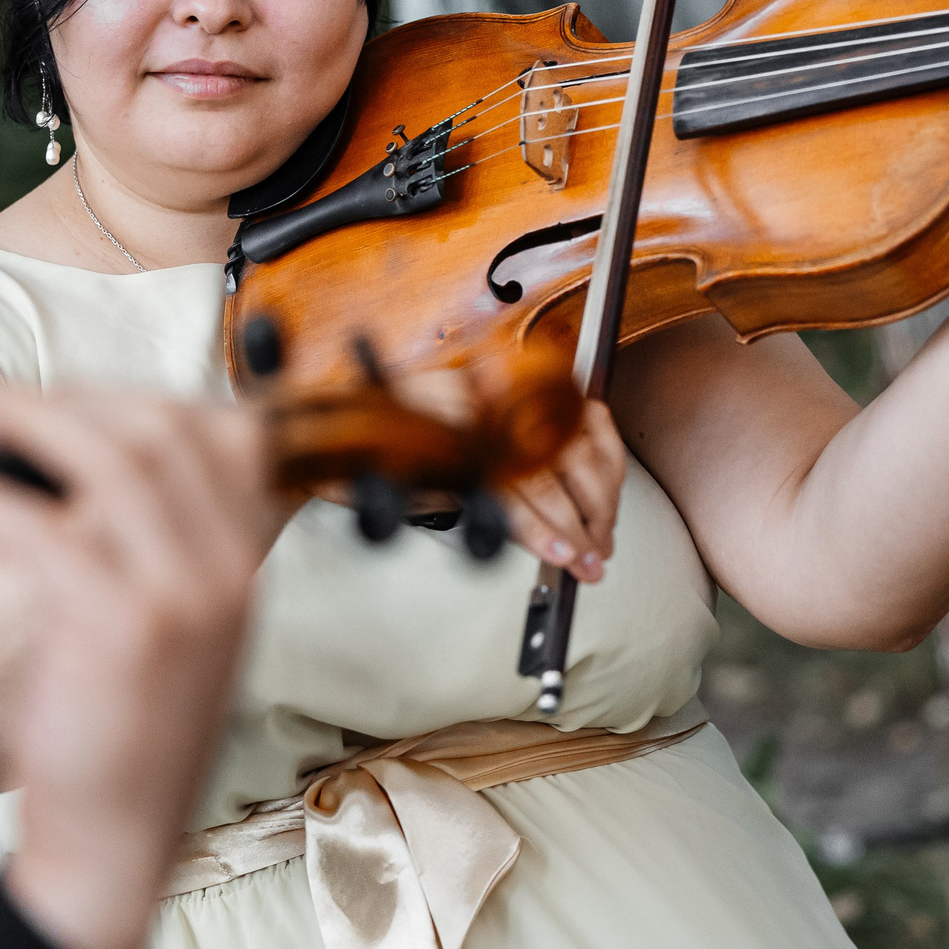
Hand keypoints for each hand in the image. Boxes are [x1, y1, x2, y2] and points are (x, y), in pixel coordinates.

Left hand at [0, 380, 275, 948]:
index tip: (70, 396)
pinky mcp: (119, 628)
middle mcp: (228, 572)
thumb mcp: (180, 635)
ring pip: (112, 460)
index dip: (139, 397)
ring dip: (24, 422)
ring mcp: (182, 598)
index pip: (223, 434)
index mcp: (247, 568)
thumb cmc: (126, 740)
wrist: (117, 845)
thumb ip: (166, 553)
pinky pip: (45, 530)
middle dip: (70, 396)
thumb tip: (95, 465)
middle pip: (161, 431)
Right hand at [388, 368, 626, 582]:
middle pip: (572, 456)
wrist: (340, 437)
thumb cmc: (409, 442)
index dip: (607, 480)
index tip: (608, 520)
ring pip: (544, 481)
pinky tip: (554, 551)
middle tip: (598, 551)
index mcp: (512, 388)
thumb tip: (579, 510)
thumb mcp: (477, 439)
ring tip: (581, 561)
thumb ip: (524, 457)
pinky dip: (535, 531)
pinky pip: (507, 499)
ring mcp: (476, 426)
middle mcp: (499, 399)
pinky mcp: (450, 457)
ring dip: (570, 529)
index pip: (585, 427)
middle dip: (595, 511)